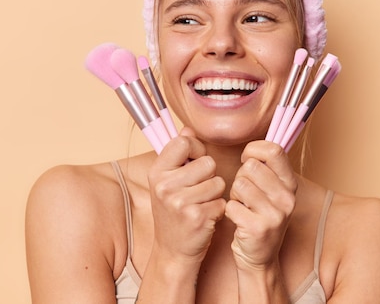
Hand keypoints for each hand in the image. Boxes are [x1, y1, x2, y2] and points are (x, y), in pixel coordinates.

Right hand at [148, 127, 226, 265]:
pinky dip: (218, 209)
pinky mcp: (198, 217)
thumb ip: (178, 153)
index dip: (196, 149)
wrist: (172, 250)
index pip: (184, 142)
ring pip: (218, 182)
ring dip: (215, 193)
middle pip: (207, 162)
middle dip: (209, 175)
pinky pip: (222, 201)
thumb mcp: (167, 181)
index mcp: (157, 172)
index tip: (195, 161)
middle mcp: (165, 186)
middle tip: (197, 190)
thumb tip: (188, 129)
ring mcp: (181, 202)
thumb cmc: (173, 211)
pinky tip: (205, 216)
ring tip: (201, 203)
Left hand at [225, 141, 296, 271]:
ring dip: (234, 195)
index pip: (273, 150)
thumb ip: (265, 166)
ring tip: (242, 206)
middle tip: (244, 193)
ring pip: (239, 184)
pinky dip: (229, 211)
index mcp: (290, 184)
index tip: (247, 161)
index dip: (253, 151)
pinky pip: (231, 205)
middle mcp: (287, 198)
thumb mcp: (270, 189)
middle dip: (241, 177)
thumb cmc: (258, 214)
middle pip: (251, 167)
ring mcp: (275, 214)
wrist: (259, 256)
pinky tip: (239, 219)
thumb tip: (250, 143)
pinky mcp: (259, 229)